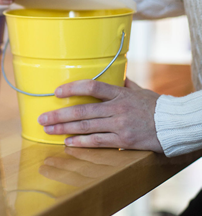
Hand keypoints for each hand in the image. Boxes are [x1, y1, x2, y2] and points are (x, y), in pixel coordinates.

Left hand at [37, 78, 162, 151]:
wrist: (173, 125)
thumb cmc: (156, 106)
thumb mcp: (140, 91)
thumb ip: (124, 83)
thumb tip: (115, 73)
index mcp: (120, 93)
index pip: (92, 87)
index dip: (72, 88)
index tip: (56, 91)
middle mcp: (117, 108)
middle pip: (83, 110)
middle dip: (59, 114)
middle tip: (42, 117)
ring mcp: (120, 125)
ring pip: (86, 127)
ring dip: (64, 129)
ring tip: (48, 130)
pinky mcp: (123, 141)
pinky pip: (98, 142)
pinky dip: (81, 142)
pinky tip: (67, 142)